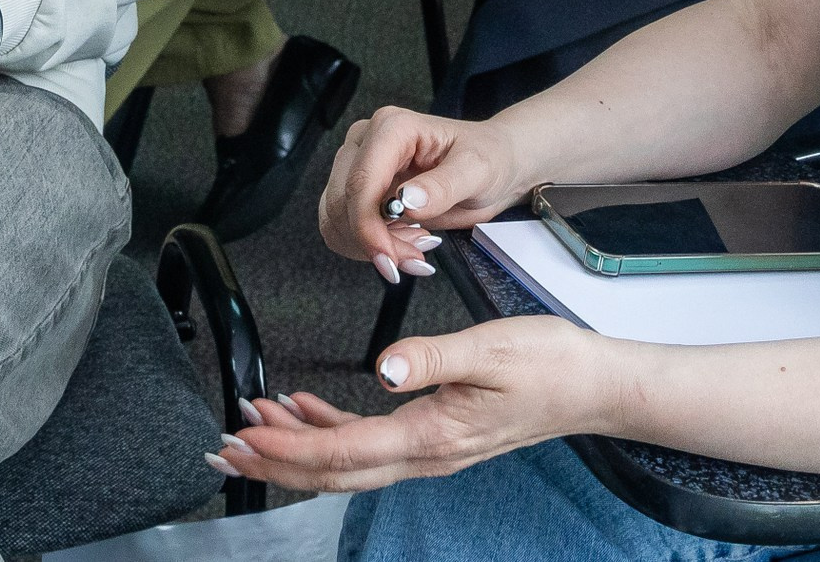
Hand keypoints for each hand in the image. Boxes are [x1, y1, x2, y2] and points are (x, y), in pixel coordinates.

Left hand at [214, 317, 609, 491]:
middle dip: (275, 462)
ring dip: (295, 446)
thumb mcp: (491, 349)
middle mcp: (425, 454)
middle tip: (225, 450)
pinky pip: (369, 443)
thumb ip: (433, 358)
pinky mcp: (435, 434)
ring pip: (346, 461)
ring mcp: (429, 449)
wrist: (594, 385)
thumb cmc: (551, 364)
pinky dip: (329, 429)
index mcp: (432, 435)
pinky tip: (306, 407)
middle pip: (334, 471)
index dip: (290, 445)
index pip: (345, 450)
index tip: (248, 434)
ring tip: (252, 427)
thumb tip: (383, 370)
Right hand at [320, 105, 529, 283]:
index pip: (361, 181)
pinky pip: (342, 228)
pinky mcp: (360, 191)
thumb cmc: (489, 157)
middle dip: (375, 242)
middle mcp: (367, 142)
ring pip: (336, 219)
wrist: (495, 165)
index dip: (367, 226)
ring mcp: (360, 166)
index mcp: (393, 128)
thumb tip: (407, 202)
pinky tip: (403, 243)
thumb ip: (443, 186)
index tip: (389, 257)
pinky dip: (369, 247)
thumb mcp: (478, 170)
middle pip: (343, 203)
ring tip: (415, 249)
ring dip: (372, 247)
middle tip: (414, 259)